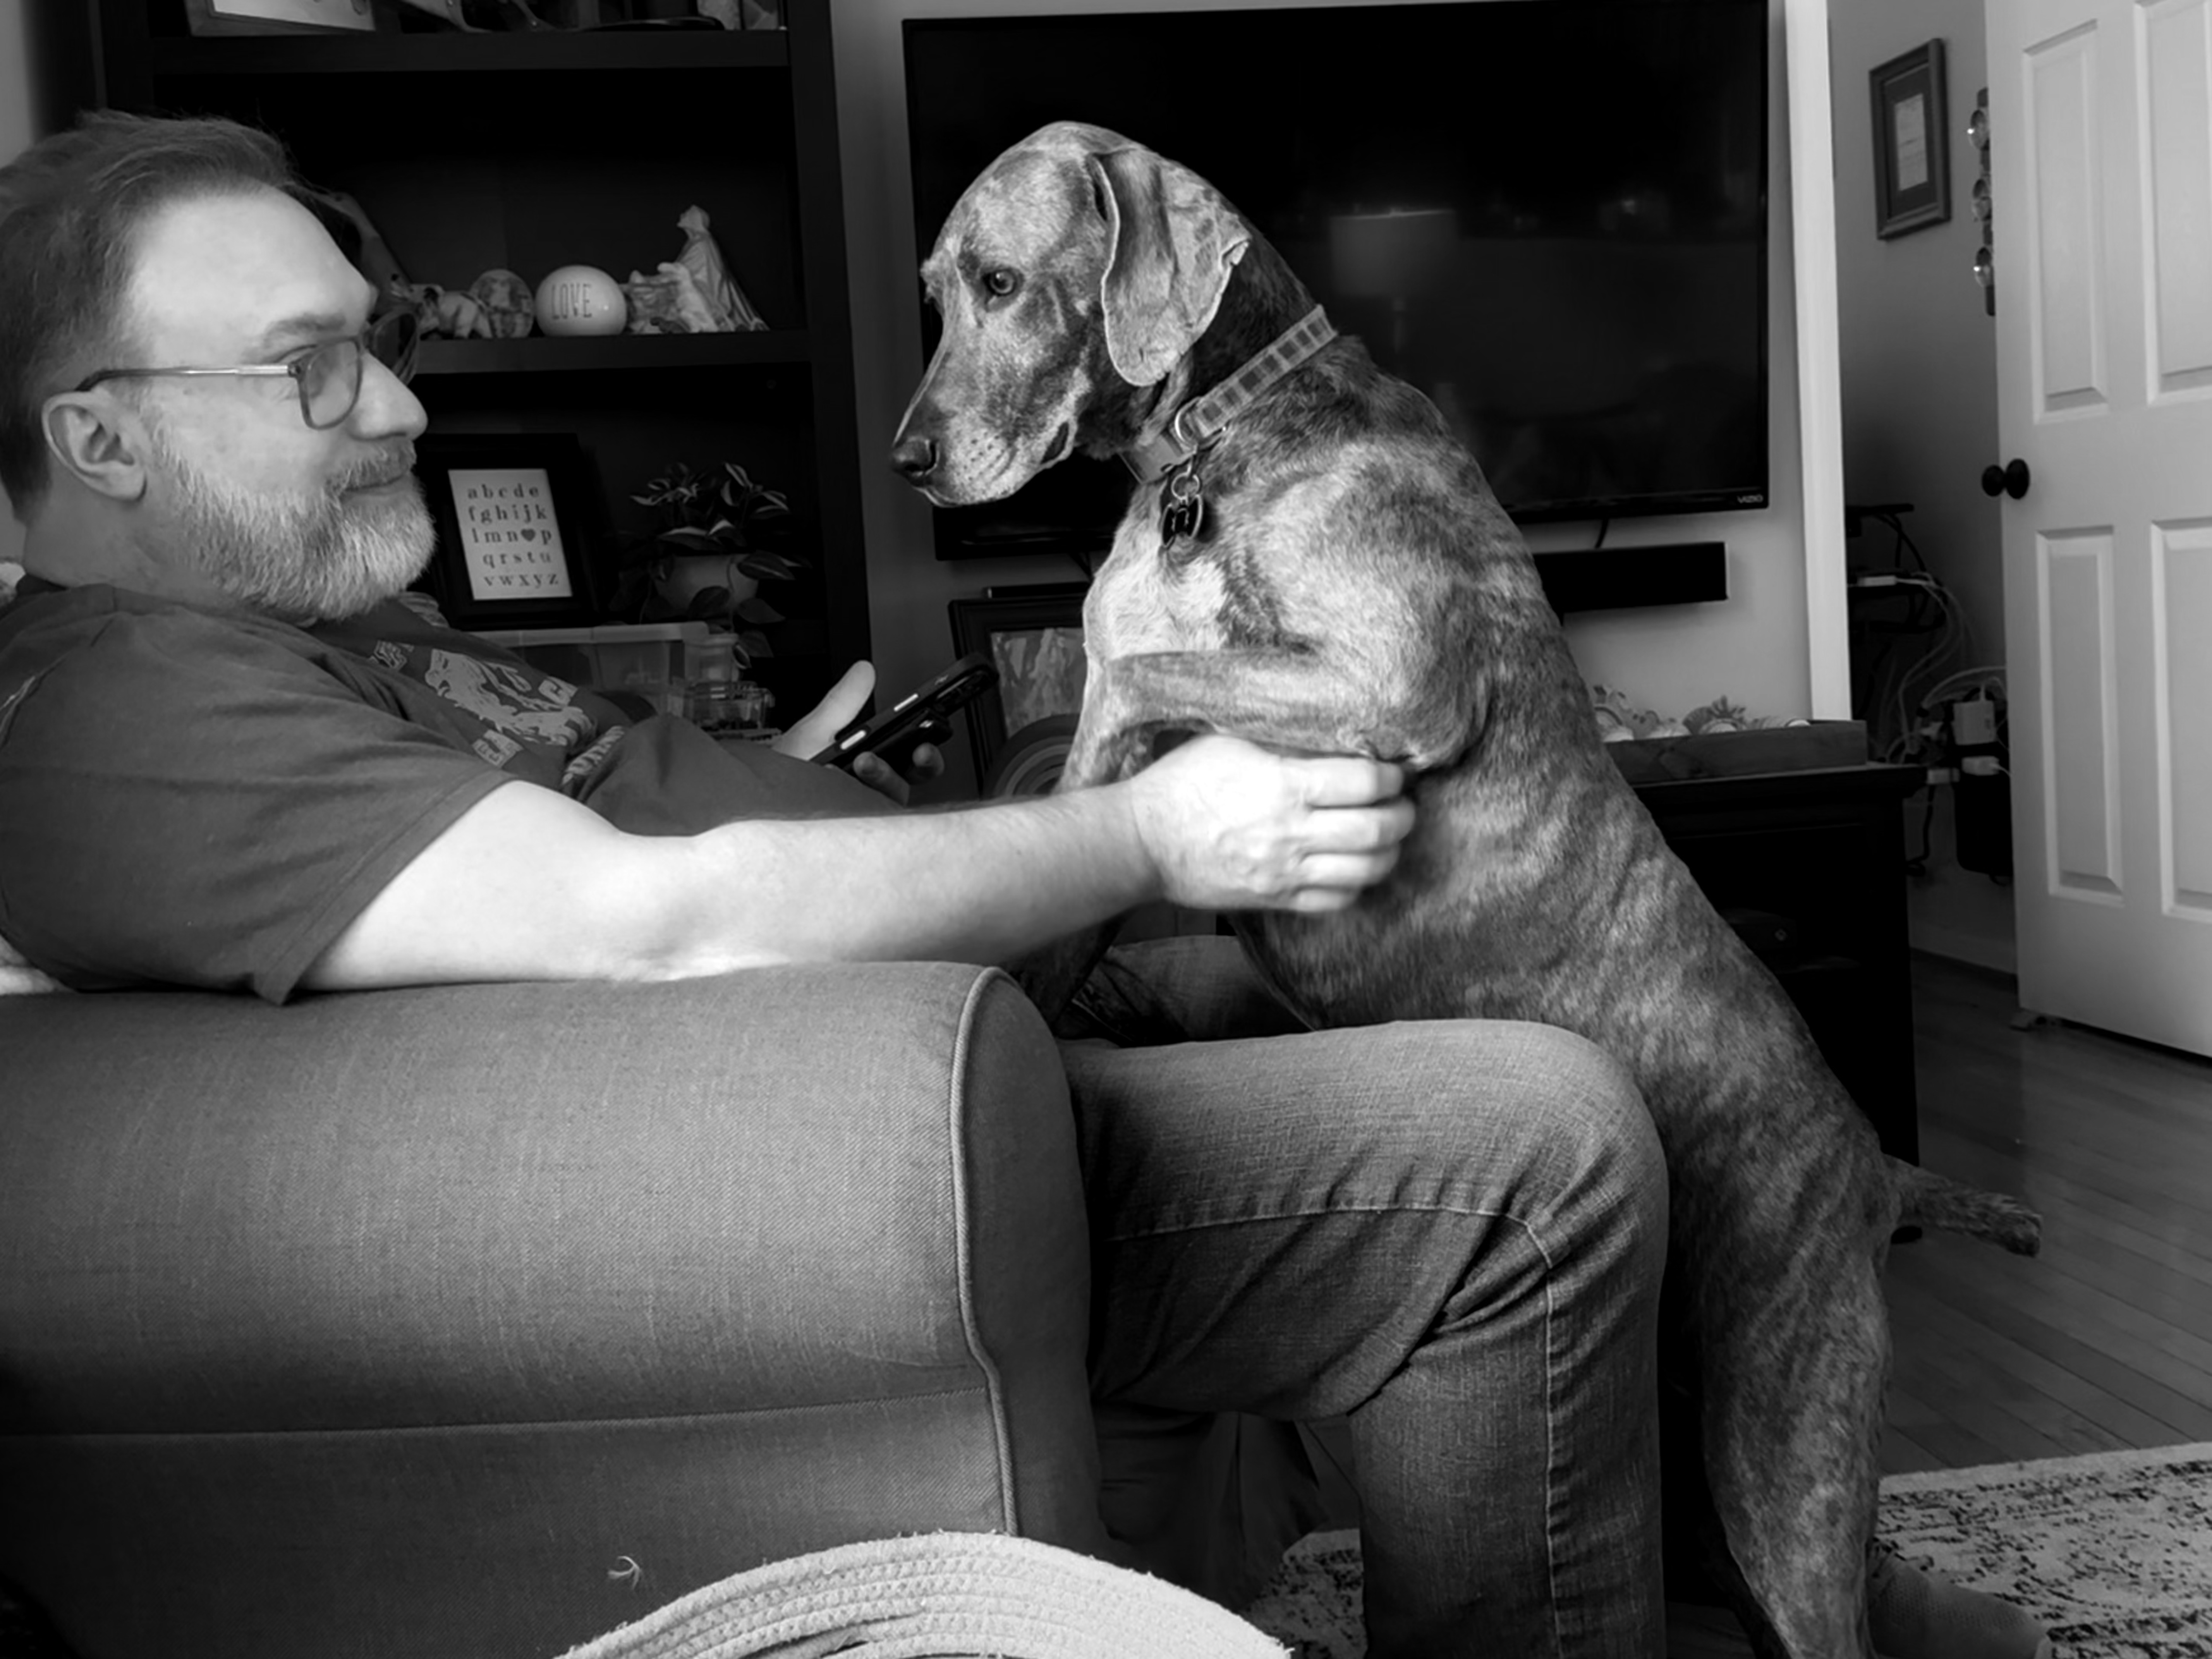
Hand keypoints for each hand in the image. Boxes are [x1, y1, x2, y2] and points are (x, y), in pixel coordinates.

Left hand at [772, 661, 944, 804]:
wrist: (759, 802)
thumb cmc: (784, 774)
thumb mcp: (816, 731)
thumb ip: (843, 702)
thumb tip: (863, 669)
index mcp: (870, 763)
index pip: (911, 756)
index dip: (927, 744)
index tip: (933, 724)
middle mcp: (872, 790)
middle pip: (914, 780)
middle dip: (924, 764)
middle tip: (919, 751)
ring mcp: (864, 811)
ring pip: (895, 797)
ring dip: (884, 776)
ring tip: (863, 762)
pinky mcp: (852, 828)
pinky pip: (873, 818)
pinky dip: (866, 802)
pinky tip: (850, 789)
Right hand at [1121, 735, 1413, 913]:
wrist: (1142, 841)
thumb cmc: (1182, 782)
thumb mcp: (1231, 741)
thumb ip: (1285, 739)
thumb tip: (1336, 735)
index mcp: (1283, 786)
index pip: (1364, 782)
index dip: (1390, 776)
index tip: (1392, 771)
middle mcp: (1291, 833)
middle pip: (1376, 830)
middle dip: (1402, 815)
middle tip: (1401, 803)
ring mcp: (1285, 872)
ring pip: (1365, 871)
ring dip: (1389, 852)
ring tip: (1387, 836)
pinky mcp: (1275, 898)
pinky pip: (1336, 901)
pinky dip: (1357, 884)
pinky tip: (1355, 867)